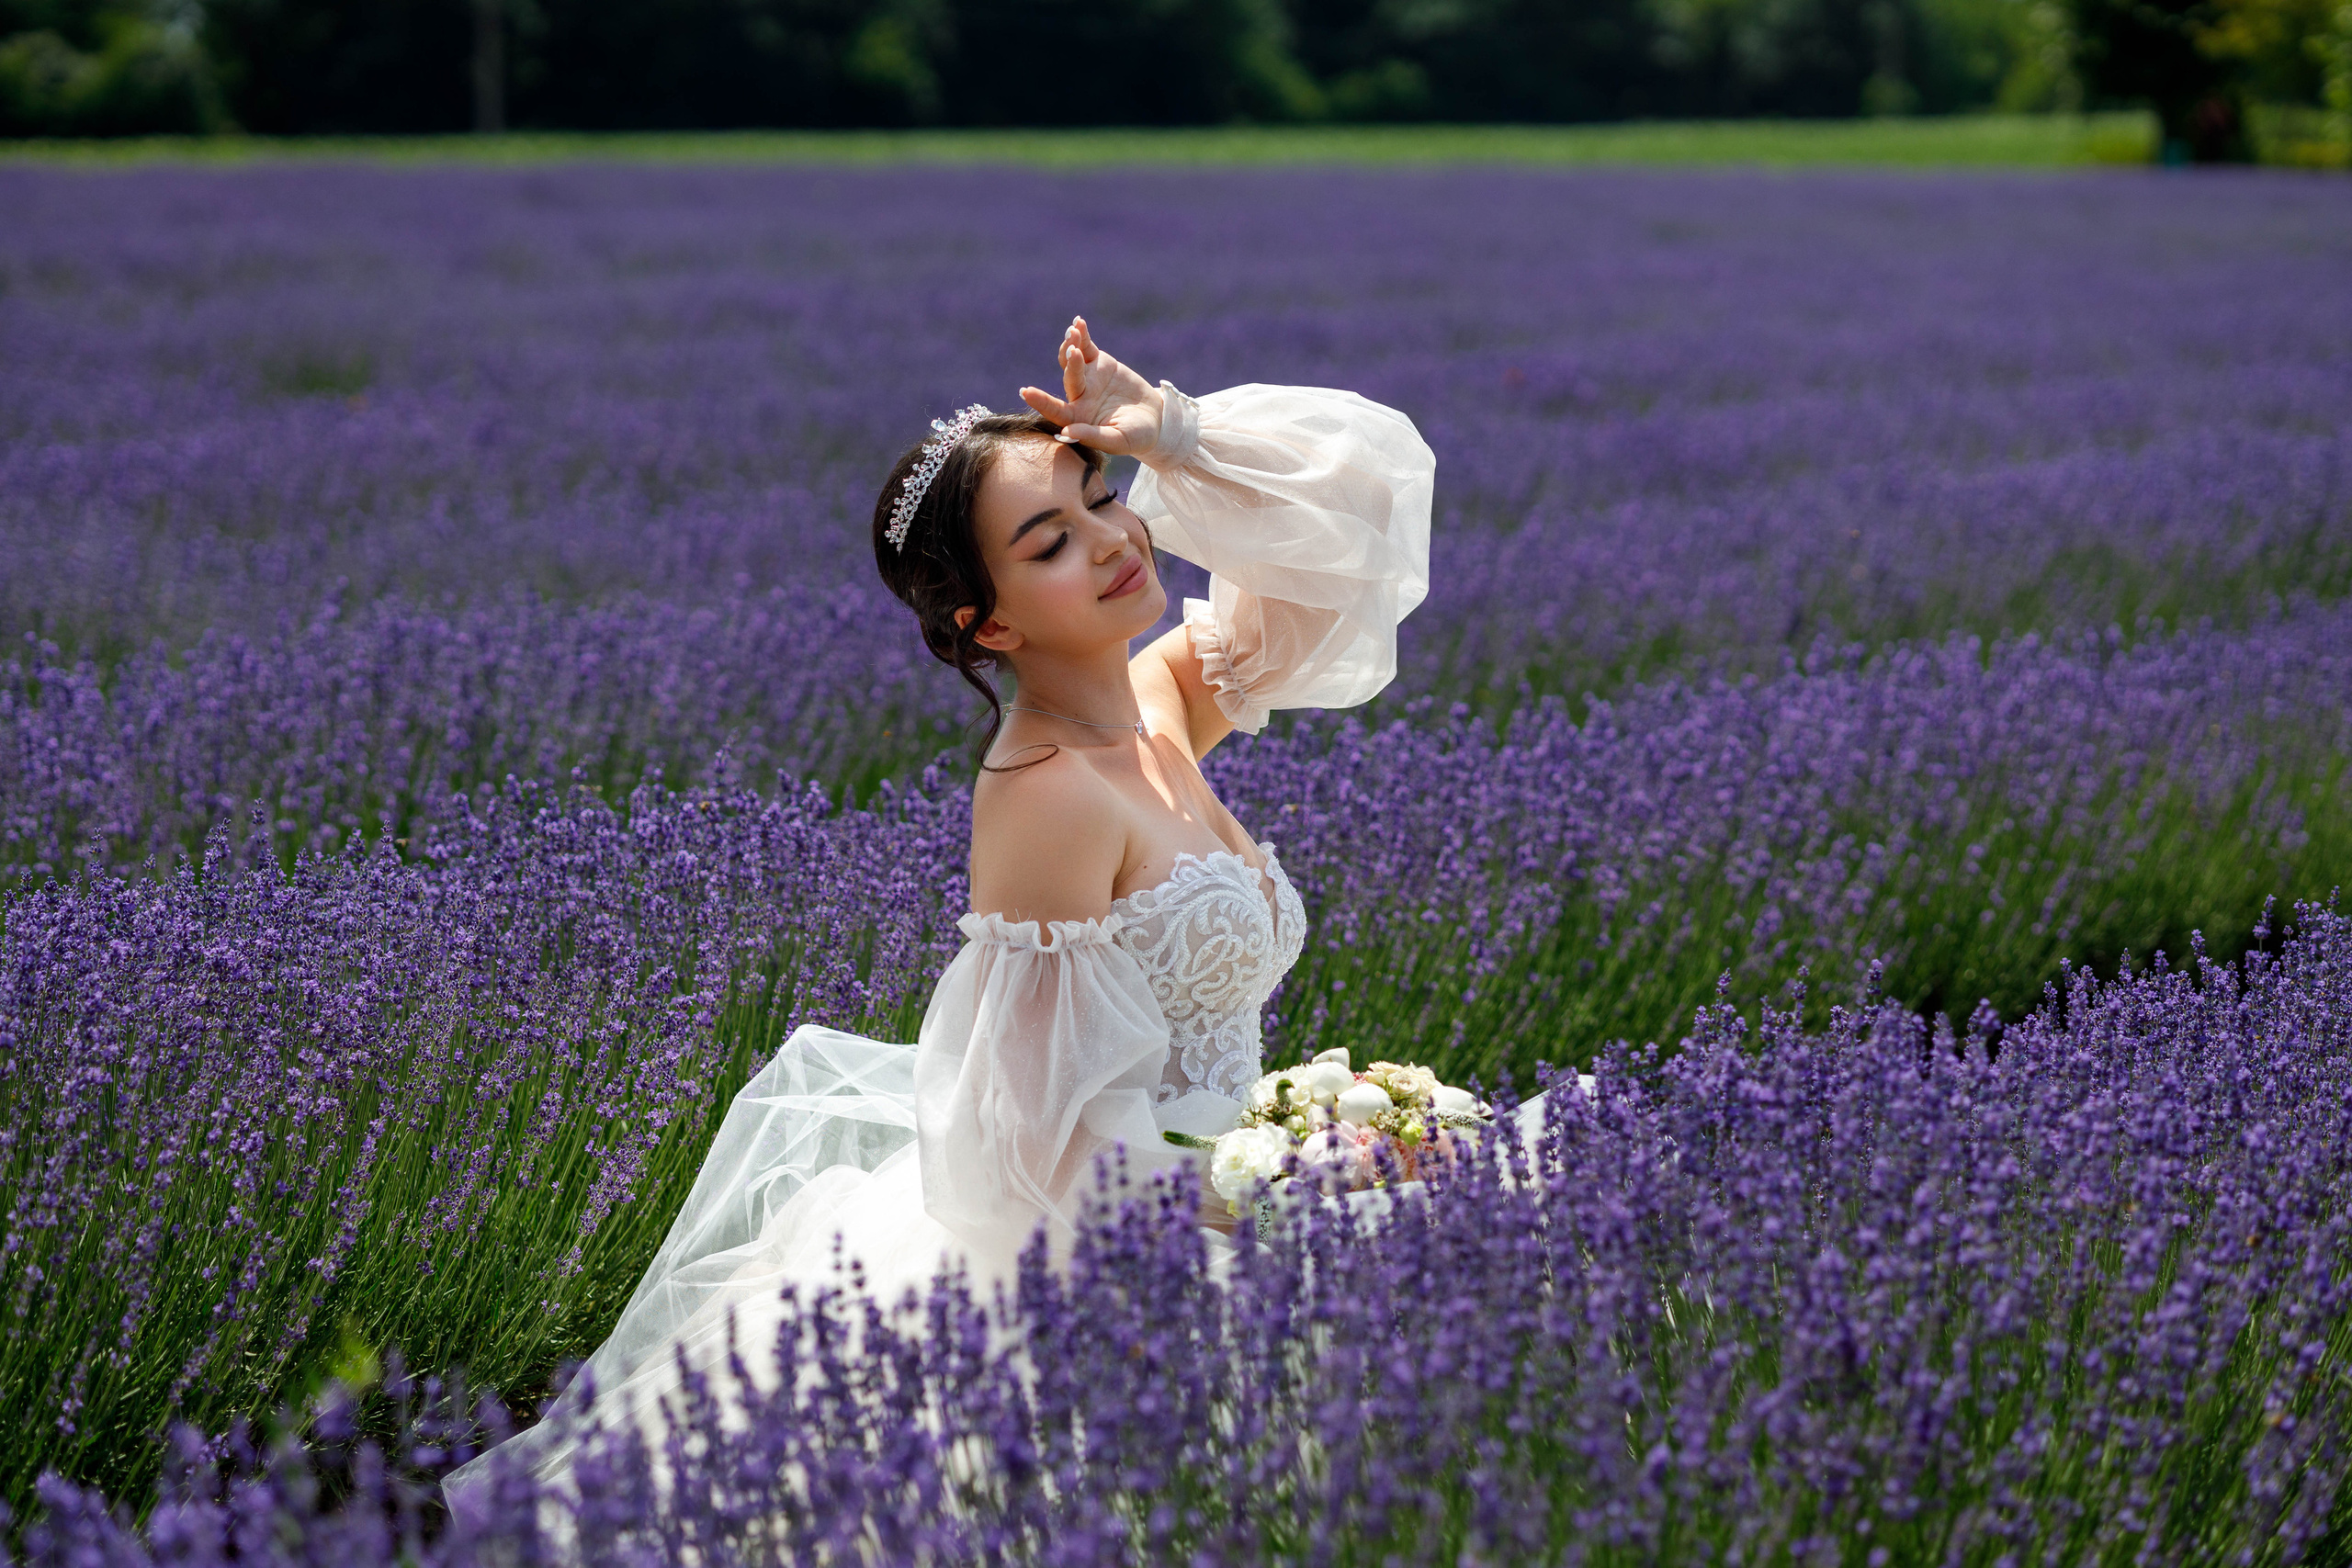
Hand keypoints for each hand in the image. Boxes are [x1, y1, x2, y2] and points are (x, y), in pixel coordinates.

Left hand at [1019, 316, 1163, 457]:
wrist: (1154, 419)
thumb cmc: (1135, 437)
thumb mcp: (1117, 441)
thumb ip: (1093, 437)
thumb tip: (1066, 432)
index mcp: (1078, 419)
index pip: (1055, 411)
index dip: (1041, 402)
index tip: (1026, 392)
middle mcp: (1079, 397)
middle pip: (1069, 378)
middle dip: (1072, 364)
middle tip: (1075, 352)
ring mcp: (1088, 377)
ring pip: (1072, 359)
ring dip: (1071, 346)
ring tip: (1074, 333)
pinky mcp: (1099, 362)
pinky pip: (1086, 346)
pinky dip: (1082, 335)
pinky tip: (1079, 322)